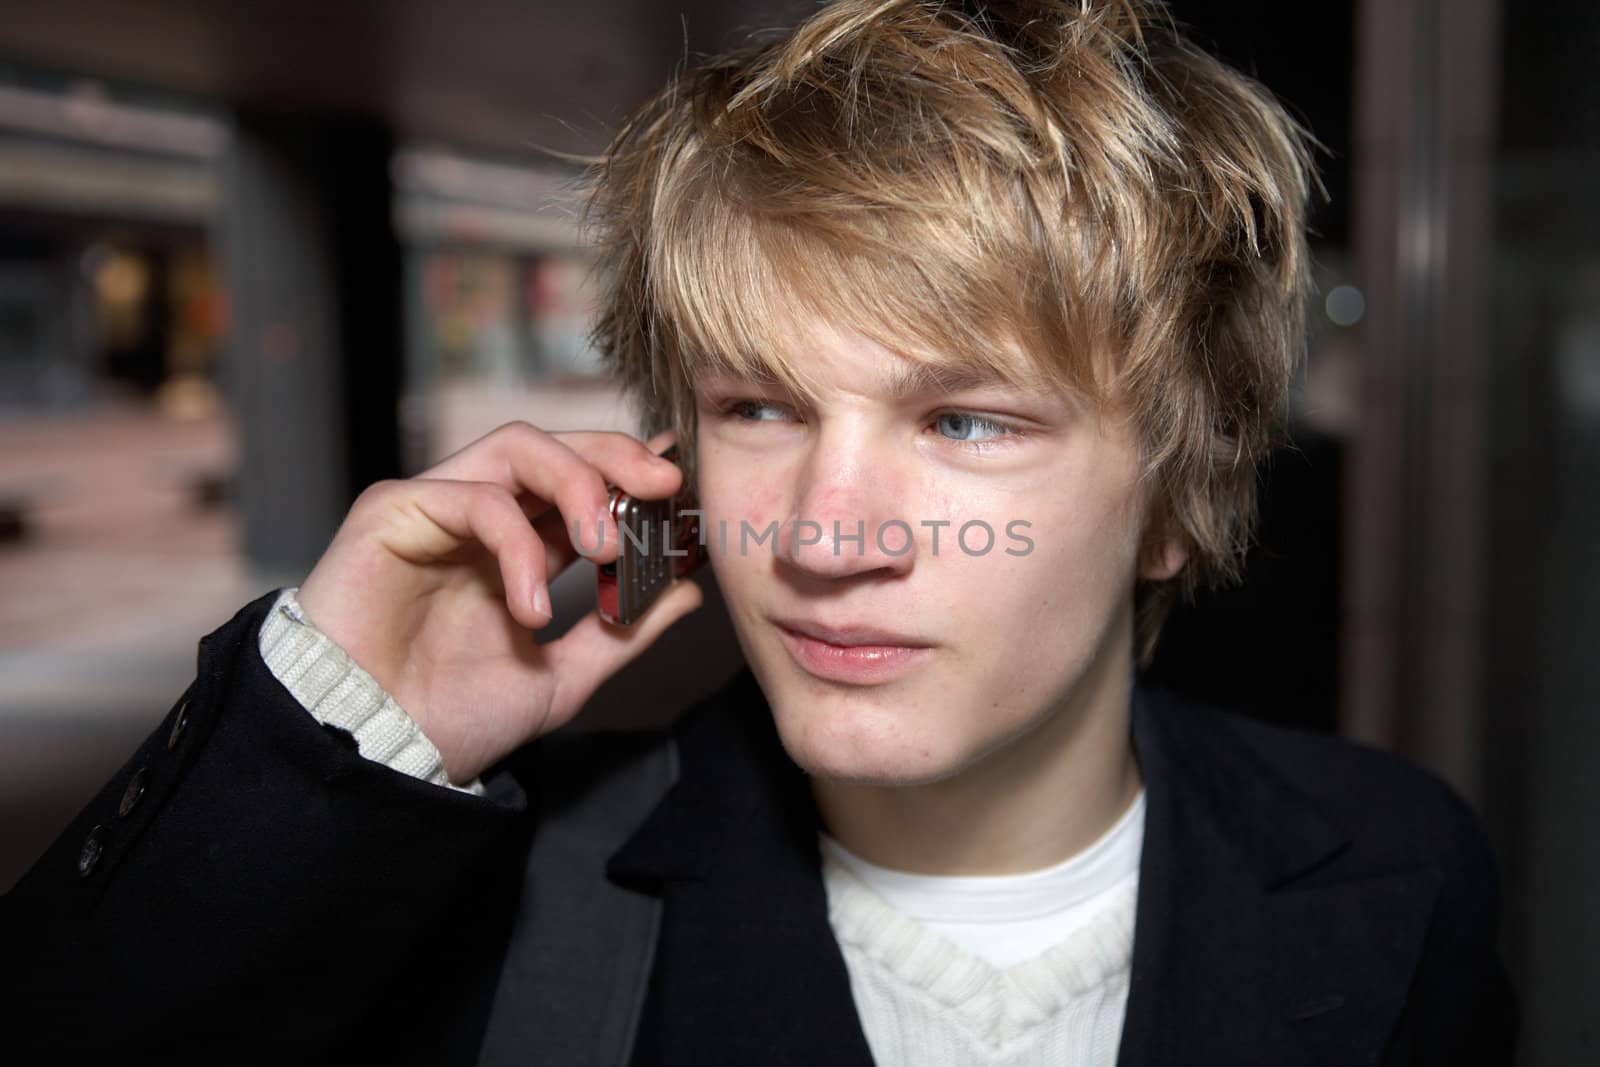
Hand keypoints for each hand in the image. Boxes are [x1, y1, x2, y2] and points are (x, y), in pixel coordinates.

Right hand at [294, 422, 703, 782]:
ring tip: (606, 545)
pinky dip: (518, 546)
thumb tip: (688, 591)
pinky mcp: (391, 512)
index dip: (631, 473)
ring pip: (516, 448)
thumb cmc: (449, 718)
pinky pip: (473, 499)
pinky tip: (530, 609)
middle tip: (664, 485)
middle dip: (616, 455)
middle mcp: (476, 517)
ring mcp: (433, 508)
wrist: (376, 753)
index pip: (580, 482)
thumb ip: (622, 633)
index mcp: (515, 548)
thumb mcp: (562, 678)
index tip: (681, 483)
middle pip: (553, 445)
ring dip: (577, 484)